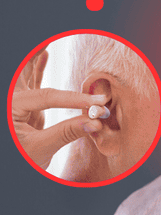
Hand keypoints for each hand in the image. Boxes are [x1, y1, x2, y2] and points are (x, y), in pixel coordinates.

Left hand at [11, 50, 107, 168]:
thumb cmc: (18, 161)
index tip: (96, 104)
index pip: (47, 97)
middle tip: (50, 39)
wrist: (10, 176)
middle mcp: (12, 101)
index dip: (74, 99)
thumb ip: (66, 133)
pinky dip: (38, 68)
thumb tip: (94, 123)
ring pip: (28, 75)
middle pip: (26, 74)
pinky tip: (45, 54)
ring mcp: (16, 103)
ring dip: (38, 59)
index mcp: (11, 108)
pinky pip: (32, 83)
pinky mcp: (23, 108)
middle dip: (38, 58)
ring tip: (46, 43)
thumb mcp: (40, 149)